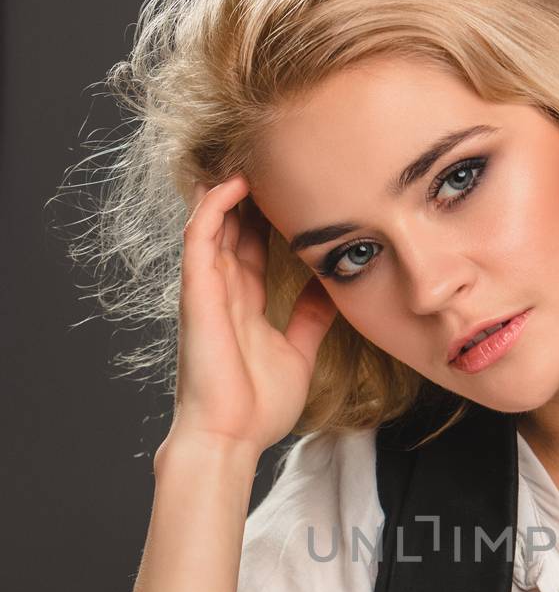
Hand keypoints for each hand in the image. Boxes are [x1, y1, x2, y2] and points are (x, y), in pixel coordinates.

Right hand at [160, 174, 338, 462]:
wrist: (232, 438)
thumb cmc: (258, 407)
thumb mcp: (299, 354)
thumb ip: (310, 321)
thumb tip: (329, 293)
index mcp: (245, 303)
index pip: (254, 245)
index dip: (270, 215)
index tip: (298, 188)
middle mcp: (224, 290)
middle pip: (234, 225)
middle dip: (252, 193)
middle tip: (277, 157)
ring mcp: (208, 288)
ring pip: (213, 221)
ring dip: (229, 187)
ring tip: (252, 153)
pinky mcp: (197, 292)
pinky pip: (199, 237)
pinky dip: (213, 206)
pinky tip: (233, 182)